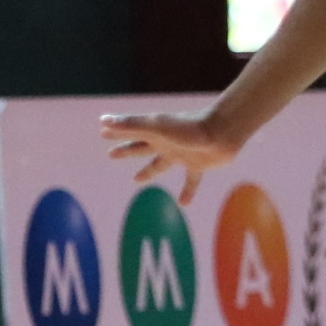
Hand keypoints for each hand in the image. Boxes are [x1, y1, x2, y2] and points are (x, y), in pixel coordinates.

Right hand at [99, 108, 241, 203]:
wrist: (222, 131)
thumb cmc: (189, 126)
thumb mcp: (156, 126)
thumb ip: (130, 125)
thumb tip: (103, 121)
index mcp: (155, 133)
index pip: (130, 132)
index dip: (116, 132)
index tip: (102, 131)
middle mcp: (166, 143)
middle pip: (141, 148)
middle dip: (126, 151)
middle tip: (111, 154)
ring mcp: (182, 153)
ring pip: (160, 165)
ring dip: (148, 172)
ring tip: (136, 180)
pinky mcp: (198, 164)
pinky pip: (191, 181)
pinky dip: (187, 192)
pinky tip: (183, 205)